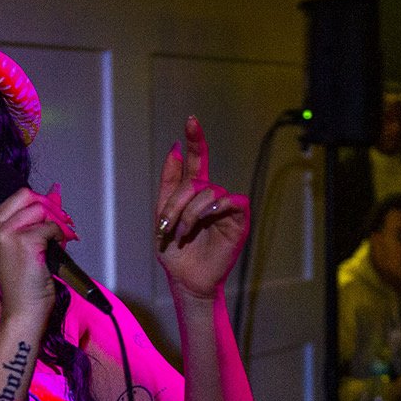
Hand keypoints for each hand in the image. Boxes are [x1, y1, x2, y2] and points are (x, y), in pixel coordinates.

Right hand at [0, 185, 67, 321]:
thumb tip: (53, 195)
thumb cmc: (21, 282)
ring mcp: (7, 234)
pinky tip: (55, 253)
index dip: (39, 204)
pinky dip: (59, 238)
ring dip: (55, 225)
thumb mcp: (14, 246)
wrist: (22, 310)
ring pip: (41, 210)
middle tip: (59, 228)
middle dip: (49, 209)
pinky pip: (52, 227)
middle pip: (29, 197)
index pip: (19, 196)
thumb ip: (27, 222)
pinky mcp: (26, 242)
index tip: (49, 219)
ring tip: (56, 244)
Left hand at [155, 116, 249, 299]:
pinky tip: (206, 220)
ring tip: (182, 233)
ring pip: (210, 192)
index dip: (195, 140)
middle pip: (196, 181)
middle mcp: (211, 198)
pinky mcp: (239, 221)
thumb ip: (169, 183)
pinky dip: (215, 208)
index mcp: (193, 194)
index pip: (197, 160)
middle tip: (166, 225)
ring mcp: (225, 209)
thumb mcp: (162, 215)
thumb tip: (175, 149)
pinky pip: (232, 201)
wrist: (186, 280)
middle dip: (176, 202)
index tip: (191, 120)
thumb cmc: (174, 253)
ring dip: (190, 212)